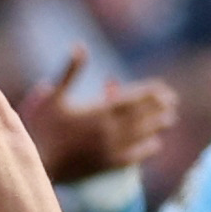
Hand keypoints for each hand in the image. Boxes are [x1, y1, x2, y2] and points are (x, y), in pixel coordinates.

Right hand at [19, 46, 176, 184]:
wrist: (38, 164)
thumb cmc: (41, 129)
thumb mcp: (52, 96)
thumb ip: (70, 72)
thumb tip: (79, 46)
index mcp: (99, 111)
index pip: (133, 99)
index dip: (150, 92)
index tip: (162, 88)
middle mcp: (110, 129)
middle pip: (143, 116)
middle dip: (159, 106)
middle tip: (172, 101)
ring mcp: (111, 148)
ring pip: (143, 134)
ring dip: (158, 125)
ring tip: (169, 118)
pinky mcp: (108, 165)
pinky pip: (136, 156)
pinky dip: (148, 148)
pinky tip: (155, 144)